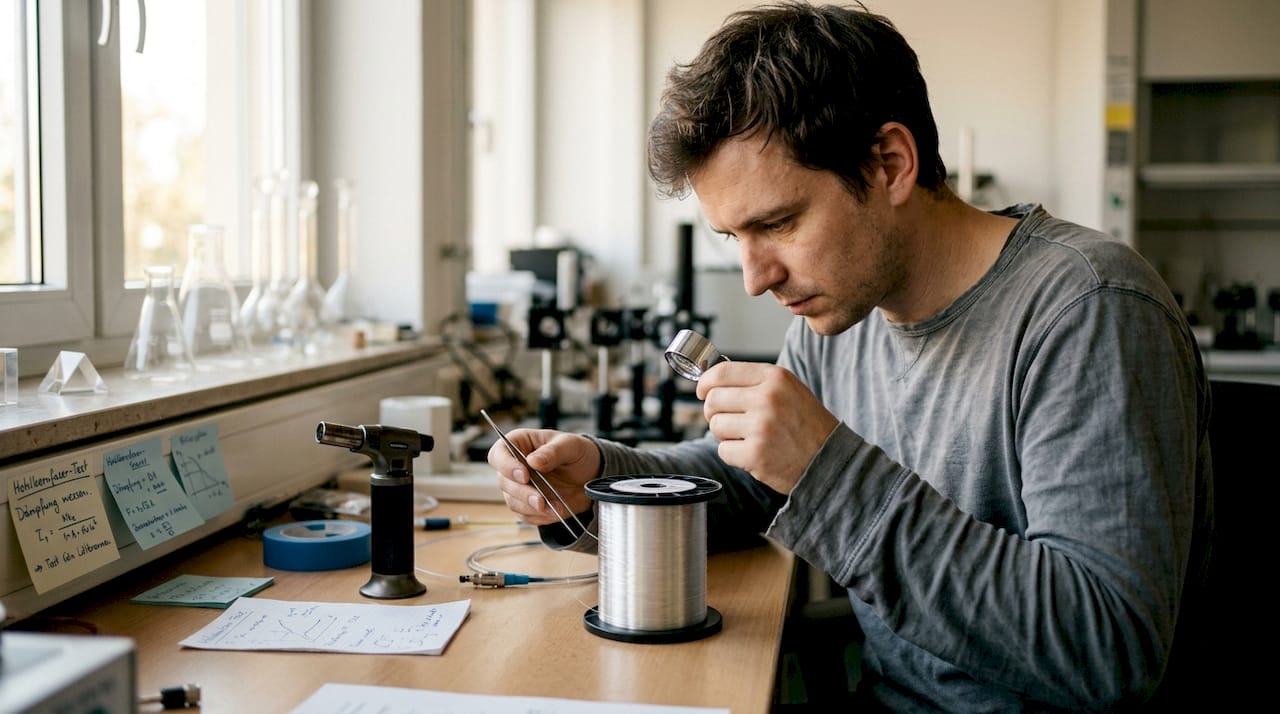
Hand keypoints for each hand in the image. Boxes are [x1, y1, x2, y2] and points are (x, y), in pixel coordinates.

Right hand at [487, 428, 599, 525]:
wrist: (590, 476)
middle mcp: (514, 466)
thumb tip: (533, 461)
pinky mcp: (527, 505)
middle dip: (522, 493)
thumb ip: (553, 452)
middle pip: (503, 482)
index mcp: (519, 443)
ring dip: (532, 508)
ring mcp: (519, 487)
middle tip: (540, 500)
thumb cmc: (577, 453)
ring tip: (555, 507)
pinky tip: (556, 512)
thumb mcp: (571, 446)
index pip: (498, 454)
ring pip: (512, 501)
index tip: (524, 475)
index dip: (506, 465)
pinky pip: (526, 515)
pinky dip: (540, 517)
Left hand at [696, 361, 837, 493]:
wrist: (829, 460)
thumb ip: (753, 382)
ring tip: (747, 437)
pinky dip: (733, 454)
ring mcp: (760, 427)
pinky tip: (753, 452)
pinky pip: (723, 450)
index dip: (705, 382)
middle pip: (713, 399)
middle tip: (730, 419)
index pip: (721, 372)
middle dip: (714, 412)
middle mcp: (767, 399)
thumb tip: (710, 381)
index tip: (702, 391)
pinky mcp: (755, 455)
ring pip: (715, 425)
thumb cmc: (806, 424)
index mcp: (775, 378)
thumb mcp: (788, 389)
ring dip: (725, 433)